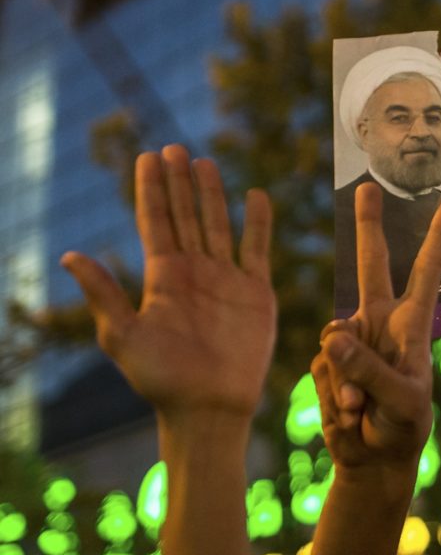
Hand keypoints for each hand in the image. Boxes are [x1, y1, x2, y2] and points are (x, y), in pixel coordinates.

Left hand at [61, 144, 274, 423]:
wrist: (210, 407)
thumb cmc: (163, 379)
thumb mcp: (123, 336)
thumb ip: (103, 294)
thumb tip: (68, 256)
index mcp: (162, 277)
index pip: (155, 222)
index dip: (151, 190)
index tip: (146, 157)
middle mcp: (194, 271)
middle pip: (185, 216)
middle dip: (178, 182)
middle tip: (173, 147)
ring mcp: (226, 279)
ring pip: (217, 224)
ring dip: (211, 194)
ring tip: (203, 162)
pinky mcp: (256, 291)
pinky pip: (257, 248)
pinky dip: (258, 222)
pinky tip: (255, 196)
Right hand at [310, 184, 440, 477]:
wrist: (375, 457)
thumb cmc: (403, 427)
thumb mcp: (400, 402)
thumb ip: (369, 370)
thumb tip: (334, 338)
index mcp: (411, 325)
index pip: (425, 274)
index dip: (437, 239)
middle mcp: (380, 322)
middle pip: (370, 266)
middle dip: (368, 226)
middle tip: (367, 187)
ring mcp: (352, 341)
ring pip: (334, 337)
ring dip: (344, 379)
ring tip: (361, 410)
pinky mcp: (329, 361)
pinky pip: (321, 367)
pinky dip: (331, 394)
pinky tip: (347, 413)